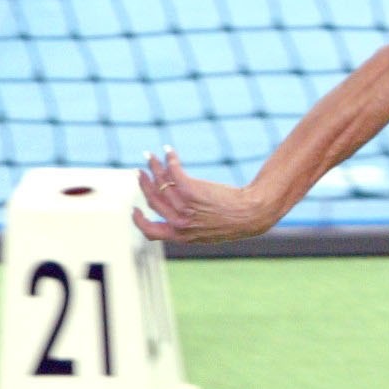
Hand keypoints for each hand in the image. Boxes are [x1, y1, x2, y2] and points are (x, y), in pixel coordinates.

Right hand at [132, 147, 273, 242]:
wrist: (252, 214)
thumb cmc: (236, 223)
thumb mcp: (209, 232)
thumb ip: (193, 228)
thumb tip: (181, 221)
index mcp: (181, 236)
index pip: (150, 231)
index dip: (139, 220)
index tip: (135, 209)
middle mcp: (179, 222)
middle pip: (153, 200)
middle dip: (144, 184)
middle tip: (140, 172)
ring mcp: (184, 206)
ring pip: (161, 183)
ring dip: (154, 167)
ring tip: (151, 156)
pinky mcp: (192, 191)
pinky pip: (174, 172)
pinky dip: (169, 159)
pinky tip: (169, 152)